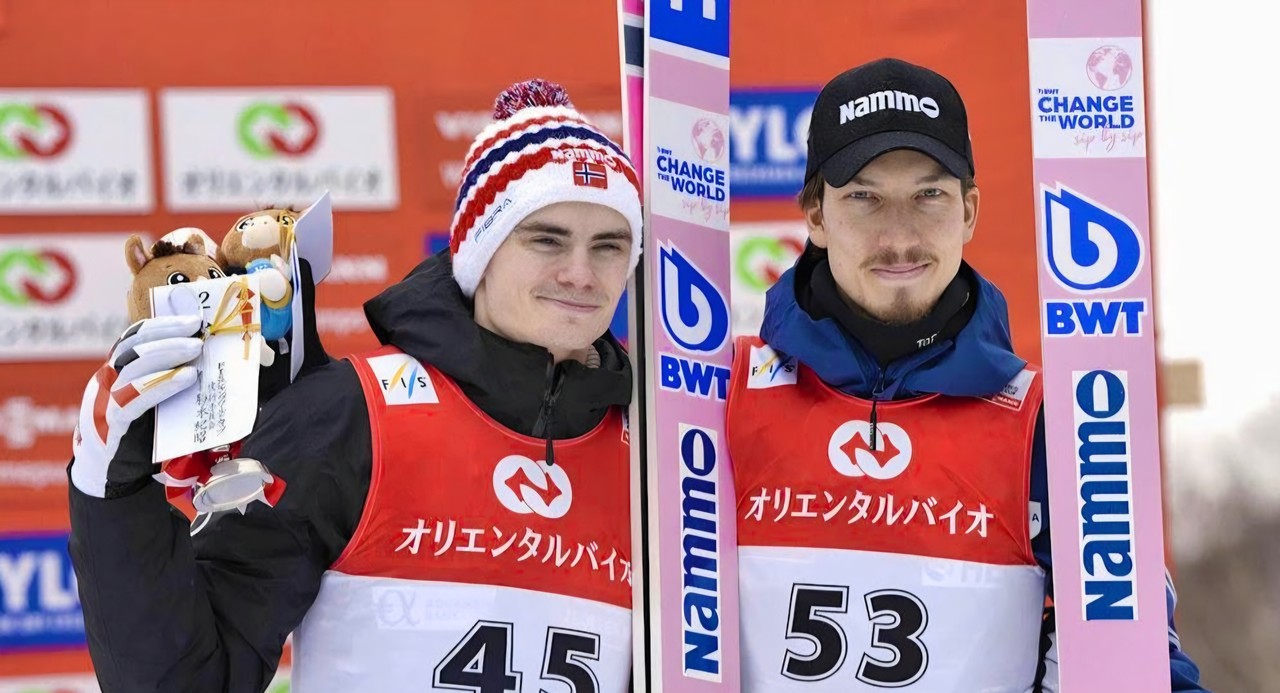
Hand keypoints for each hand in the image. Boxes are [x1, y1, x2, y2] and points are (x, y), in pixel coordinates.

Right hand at [71, 315, 203, 497]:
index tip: (192, 320)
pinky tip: (186, 378)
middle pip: (134, 346)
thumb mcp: (154, 402)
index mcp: (116, 371)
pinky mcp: (113, 423)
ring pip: (133, 368)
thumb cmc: (140, 434)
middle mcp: (107, 380)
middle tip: (198, 331)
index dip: (162, 324)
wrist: (113, 474)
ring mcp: (106, 400)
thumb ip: (172, 383)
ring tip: (196, 350)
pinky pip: (135, 399)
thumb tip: (215, 365)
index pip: (135, 337)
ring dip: (167, 354)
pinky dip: (163, 385)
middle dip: (168, 334)